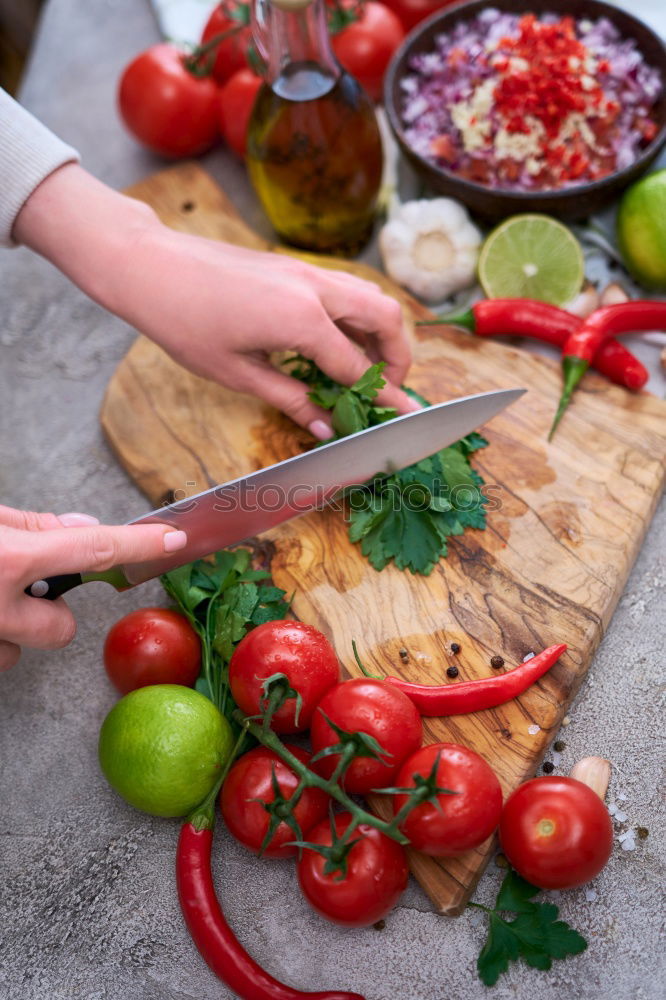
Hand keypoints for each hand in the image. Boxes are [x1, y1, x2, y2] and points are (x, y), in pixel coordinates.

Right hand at [0, 506, 185, 670]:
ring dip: (18, 627)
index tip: (171, 542)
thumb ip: (31, 525)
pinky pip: (4, 657)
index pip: (92, 550)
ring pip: (29, 647)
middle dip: (50, 611)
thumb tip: (83, 527)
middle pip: (63, 626)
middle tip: (15, 586)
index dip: (138, 546)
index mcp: (7, 559)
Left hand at [14, 165, 418, 438]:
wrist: (151, 266)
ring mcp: (307, 272)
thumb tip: (325, 427)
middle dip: (398, 357)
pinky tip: (338, 343)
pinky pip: (346, 289)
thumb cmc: (185, 322)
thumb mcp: (238, 373)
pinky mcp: (295, 266)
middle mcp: (316, 290)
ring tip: (367, 369)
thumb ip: (291, 399)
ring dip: (381, 332)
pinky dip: (357, 317)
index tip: (401, 417)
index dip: (383, 397)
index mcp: (303, 320)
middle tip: (388, 390)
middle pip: (386, 319)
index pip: (359, 366)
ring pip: (370, 296)